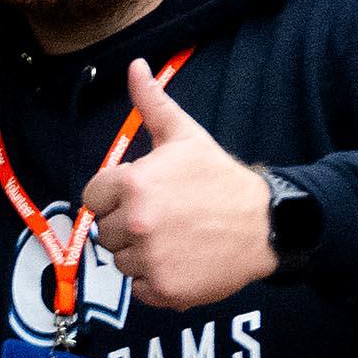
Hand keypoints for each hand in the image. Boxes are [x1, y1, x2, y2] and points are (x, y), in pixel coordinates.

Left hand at [81, 59, 275, 313]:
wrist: (263, 224)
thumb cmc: (219, 178)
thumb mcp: (185, 136)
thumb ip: (152, 103)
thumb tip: (135, 67)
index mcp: (134, 184)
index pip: (93, 197)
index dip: (115, 196)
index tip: (143, 195)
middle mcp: (136, 224)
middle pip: (106, 232)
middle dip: (128, 225)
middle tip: (164, 217)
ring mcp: (150, 260)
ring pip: (121, 262)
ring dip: (141, 254)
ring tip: (174, 238)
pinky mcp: (164, 290)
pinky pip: (139, 289)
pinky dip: (155, 281)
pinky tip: (180, 261)